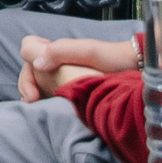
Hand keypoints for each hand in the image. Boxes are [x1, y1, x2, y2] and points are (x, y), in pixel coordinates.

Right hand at [15, 35, 137, 101]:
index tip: (33, 89)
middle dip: (27, 86)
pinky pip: (50, 95)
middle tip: (33, 103)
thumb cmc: (111, 58)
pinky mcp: (72, 91)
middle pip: (30, 71)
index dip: (26, 68)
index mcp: (57, 50)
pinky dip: (46, 102)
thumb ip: (59, 52)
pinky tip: (51, 111)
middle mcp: (57, 63)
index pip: (27, 50)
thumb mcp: (86, 50)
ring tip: (40, 110)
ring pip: (38, 84)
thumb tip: (36, 64)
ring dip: (35, 96)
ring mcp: (64, 77)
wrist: (135, 69)